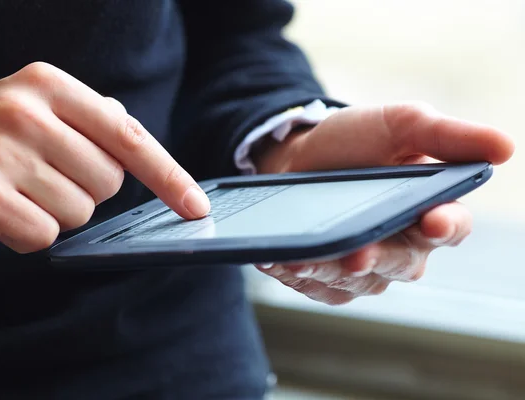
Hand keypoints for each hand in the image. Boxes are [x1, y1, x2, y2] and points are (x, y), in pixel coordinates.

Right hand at [0, 62, 209, 252]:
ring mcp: (3, 148)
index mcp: (45, 82)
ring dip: (51, 213)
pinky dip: (25, 236)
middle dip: (81, 191)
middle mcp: (26, 108)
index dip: (168, 175)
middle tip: (34, 179)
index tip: (195, 206)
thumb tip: (136, 136)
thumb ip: (84, 121)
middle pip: (109, 180)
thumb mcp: (25, 114)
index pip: (128, 134)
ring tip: (11, 193)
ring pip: (81, 211)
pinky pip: (44, 235)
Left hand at [253, 103, 513, 304]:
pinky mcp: (331, 278)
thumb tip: (505, 147)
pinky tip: (283, 263)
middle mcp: (404, 244)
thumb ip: (447, 136)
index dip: (445, 226)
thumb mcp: (400, 125)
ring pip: (359, 283)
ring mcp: (367, 266)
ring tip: (304, 259)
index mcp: (430, 208)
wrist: (297, 153)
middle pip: (403, 265)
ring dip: (332, 271)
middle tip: (358, 254)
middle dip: (380, 259)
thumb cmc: (353, 139)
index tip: (432, 219)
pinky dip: (302, 277)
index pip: (452, 227)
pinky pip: (322, 288)